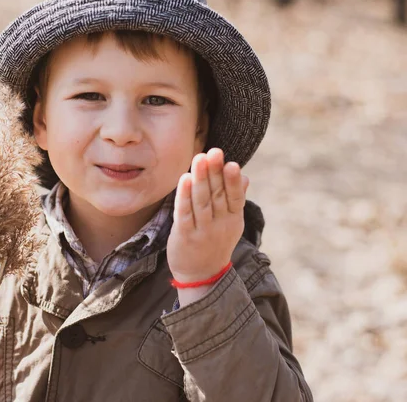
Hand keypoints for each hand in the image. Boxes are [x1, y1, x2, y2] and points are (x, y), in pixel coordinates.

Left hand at [167, 148, 248, 290]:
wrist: (201, 276)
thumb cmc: (215, 242)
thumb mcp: (231, 223)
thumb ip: (236, 199)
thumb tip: (245, 177)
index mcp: (233, 219)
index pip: (235, 198)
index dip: (233, 181)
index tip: (232, 163)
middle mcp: (220, 225)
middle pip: (218, 196)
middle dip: (215, 173)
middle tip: (214, 151)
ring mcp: (202, 231)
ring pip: (202, 202)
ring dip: (200, 179)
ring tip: (199, 159)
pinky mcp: (185, 236)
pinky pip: (184, 214)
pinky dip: (184, 196)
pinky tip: (183, 179)